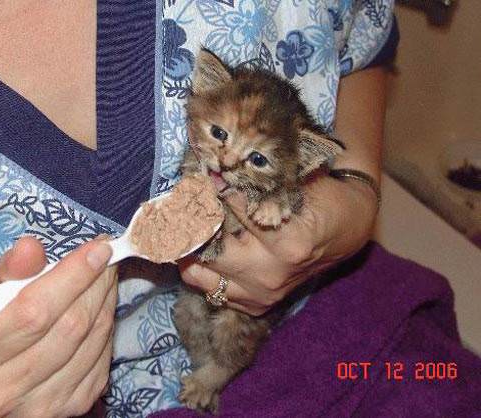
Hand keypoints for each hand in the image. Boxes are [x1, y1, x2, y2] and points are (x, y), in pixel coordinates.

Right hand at [0, 236, 116, 417]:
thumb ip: (10, 273)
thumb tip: (31, 247)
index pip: (34, 312)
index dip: (72, 276)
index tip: (98, 247)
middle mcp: (3, 393)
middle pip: (70, 326)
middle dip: (95, 283)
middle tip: (105, 254)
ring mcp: (41, 406)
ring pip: (92, 340)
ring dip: (106, 300)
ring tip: (105, 275)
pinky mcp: (72, 409)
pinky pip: (103, 357)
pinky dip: (107, 325)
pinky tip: (102, 304)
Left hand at [179, 175, 377, 315]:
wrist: (347, 229)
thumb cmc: (321, 199)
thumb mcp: (293, 182)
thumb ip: (254, 182)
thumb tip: (210, 174)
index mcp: (285, 242)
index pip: (228, 210)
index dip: (206, 190)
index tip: (191, 180)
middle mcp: (271, 273)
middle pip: (208, 250)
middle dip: (187, 226)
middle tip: (173, 208)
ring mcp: (263, 294)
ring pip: (202, 277)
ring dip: (186, 253)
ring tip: (178, 232)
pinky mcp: (258, 305)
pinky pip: (213, 293)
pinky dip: (202, 273)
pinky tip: (197, 252)